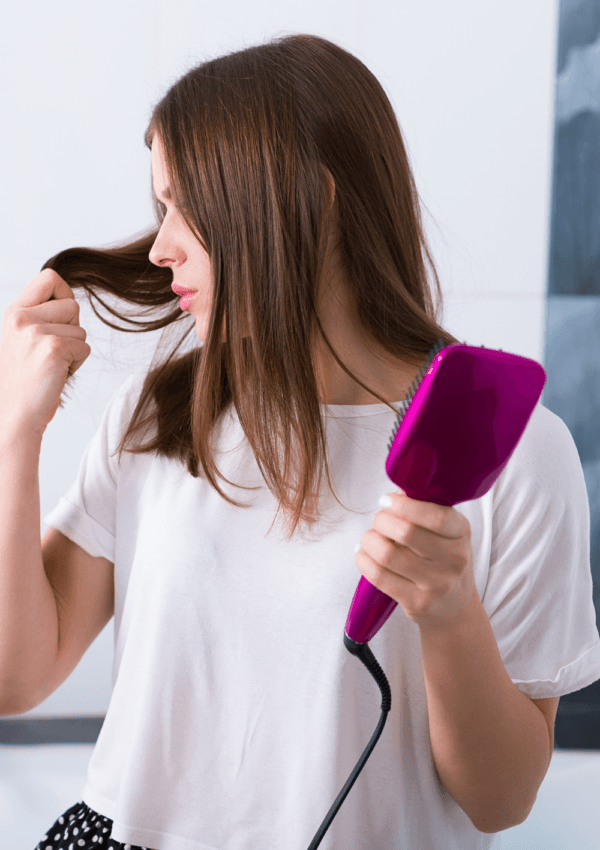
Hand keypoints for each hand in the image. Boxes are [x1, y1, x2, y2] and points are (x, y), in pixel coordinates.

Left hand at [355, 491, 476, 629]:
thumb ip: (424, 511)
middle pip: (405, 532)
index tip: (386, 500)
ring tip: (369, 538)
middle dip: (381, 520)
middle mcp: (454, 559)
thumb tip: (394, 494)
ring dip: (369, 540)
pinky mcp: (416, 603)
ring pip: (388, 553)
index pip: (437, 516)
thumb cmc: (444, 560)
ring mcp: (436, 584)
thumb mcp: (448, 533)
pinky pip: (379, 576)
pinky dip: (363, 560)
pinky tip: (363, 554)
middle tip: (379, 521)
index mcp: (462, 533)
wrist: (455, 609)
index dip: (404, 505)